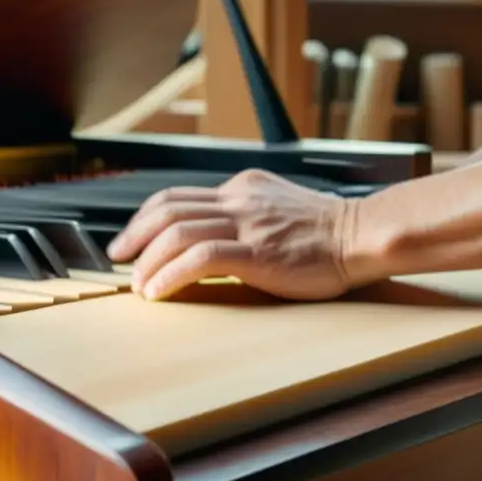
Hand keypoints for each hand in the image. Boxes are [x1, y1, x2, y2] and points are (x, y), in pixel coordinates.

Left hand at [106, 168, 359, 300]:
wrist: (361, 236)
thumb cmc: (326, 234)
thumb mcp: (277, 209)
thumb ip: (246, 216)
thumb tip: (212, 240)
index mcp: (242, 188)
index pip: (179, 196)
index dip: (146, 219)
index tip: (131, 241)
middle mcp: (239, 199)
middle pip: (168, 209)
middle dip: (135, 236)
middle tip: (120, 260)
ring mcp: (248, 223)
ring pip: (178, 232)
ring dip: (149, 261)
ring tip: (138, 284)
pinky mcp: (258, 251)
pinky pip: (200, 258)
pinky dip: (170, 275)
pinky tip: (159, 292)